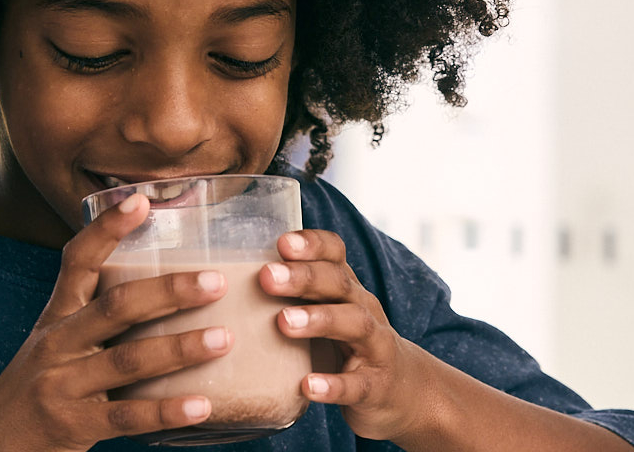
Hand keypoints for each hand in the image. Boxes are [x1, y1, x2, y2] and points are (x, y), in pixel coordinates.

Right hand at [0, 194, 233, 451]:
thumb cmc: (38, 389)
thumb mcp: (56, 344)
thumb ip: (98, 318)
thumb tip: (166, 289)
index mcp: (58, 317)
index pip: (78, 261)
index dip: (107, 229)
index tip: (141, 200)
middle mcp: (58, 344)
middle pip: (116, 307)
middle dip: (169, 290)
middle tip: (216, 280)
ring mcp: (64, 386)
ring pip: (128, 360)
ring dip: (179, 348)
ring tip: (224, 339)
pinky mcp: (74, 426)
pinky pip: (127, 418)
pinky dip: (166, 411)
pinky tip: (202, 404)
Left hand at [259, 230, 437, 440]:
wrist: (405, 391)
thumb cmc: (349, 346)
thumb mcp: (329, 312)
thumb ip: (294, 294)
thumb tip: (227, 277)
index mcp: (347, 289)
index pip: (335, 254)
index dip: (312, 244)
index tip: (281, 241)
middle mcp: (364, 309)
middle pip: (339, 284)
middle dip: (304, 277)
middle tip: (267, 276)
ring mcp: (374, 347)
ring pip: (354, 324)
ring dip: (319, 320)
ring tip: (284, 322)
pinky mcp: (375, 386)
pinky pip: (356, 384)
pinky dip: (333, 385)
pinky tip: (308, 386)